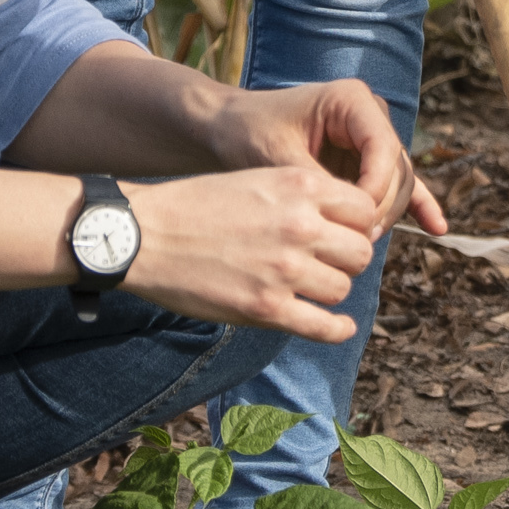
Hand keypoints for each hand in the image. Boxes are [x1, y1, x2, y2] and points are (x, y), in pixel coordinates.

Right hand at [120, 163, 393, 340]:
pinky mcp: (265, 308)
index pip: (365, 210)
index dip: (357, 224)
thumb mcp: (259, 179)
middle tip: (330, 263)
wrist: (143, 235)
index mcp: (301, 187)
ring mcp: (284, 269)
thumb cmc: (196, 205)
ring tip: (313, 287)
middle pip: (361, 251)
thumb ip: (304, 196)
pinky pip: (322, 326)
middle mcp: (301, 226)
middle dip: (348, 259)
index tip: (343, 234)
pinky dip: (337, 329)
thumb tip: (346, 221)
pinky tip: (340, 327)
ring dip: (331, 290)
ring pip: (342, 288)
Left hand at [204, 76, 444, 243]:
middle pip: (397, 169)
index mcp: (352, 101)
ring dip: (385, 215)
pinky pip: (398, 183)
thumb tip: (353, 222)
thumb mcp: (279, 159)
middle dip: (379, 209)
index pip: (384, 150)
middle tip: (353, 245)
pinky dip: (416, 204)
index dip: (374, 191)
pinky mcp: (367, 157)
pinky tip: (436, 227)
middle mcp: (370, 114)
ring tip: (360, 245)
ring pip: (399, 182)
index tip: (351, 225)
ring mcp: (372, 135)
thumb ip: (319, 186)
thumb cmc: (248, 133)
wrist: (228, 127)